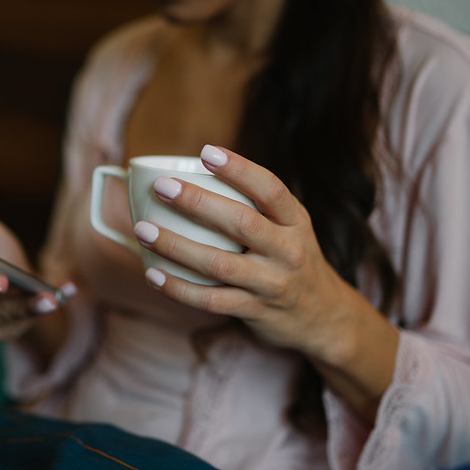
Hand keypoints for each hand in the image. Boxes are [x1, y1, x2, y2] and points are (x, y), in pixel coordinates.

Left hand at [135, 145, 398, 422]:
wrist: (324, 318)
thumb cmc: (292, 261)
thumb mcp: (290, 229)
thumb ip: (256, 206)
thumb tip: (194, 175)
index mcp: (296, 221)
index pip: (270, 189)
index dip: (239, 169)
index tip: (207, 152)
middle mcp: (288, 250)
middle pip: (242, 222)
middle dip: (198, 202)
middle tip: (162, 187)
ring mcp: (272, 283)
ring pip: (219, 264)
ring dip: (177, 246)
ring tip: (144, 230)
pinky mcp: (255, 311)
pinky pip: (211, 300)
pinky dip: (178, 288)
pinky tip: (153, 274)